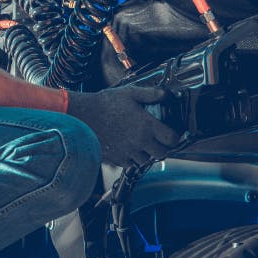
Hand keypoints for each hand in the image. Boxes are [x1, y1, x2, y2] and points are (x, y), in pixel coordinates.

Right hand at [66, 86, 180, 166]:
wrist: (83, 116)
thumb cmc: (105, 104)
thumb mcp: (130, 93)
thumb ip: (151, 94)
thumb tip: (167, 94)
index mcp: (147, 125)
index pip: (172, 139)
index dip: (174, 137)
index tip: (171, 134)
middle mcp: (140, 141)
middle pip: (162, 153)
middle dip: (163, 147)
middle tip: (158, 141)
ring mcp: (129, 151)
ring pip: (146, 161)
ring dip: (147, 154)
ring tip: (142, 144)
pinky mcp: (117, 158)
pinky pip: (130, 164)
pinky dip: (132, 158)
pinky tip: (128, 148)